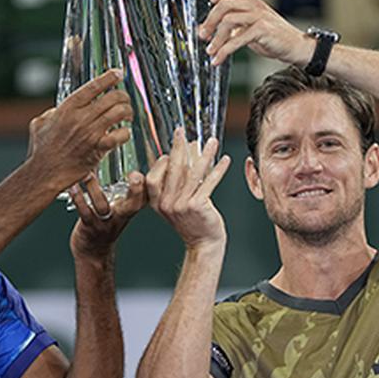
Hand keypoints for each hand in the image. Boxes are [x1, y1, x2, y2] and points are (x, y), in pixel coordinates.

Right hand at [27, 69, 133, 190]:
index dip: (109, 77)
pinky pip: (120, 135)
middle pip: (112, 97)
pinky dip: (125, 132)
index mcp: (67, 108)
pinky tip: (123, 133)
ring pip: (119, 113)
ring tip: (127, 115)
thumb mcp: (40, 123)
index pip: (93, 86)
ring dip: (127, 112)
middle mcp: (80, 118)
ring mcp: (91, 133)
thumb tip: (58, 110)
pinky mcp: (98, 149)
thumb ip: (52, 113)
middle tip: (125, 100)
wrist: (46, 173)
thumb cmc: (42, 151)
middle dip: (123, 96)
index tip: (118, 73)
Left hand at [70, 171, 147, 258]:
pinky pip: (85, 212)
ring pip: (104, 206)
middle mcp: (121, 215)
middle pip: (135, 203)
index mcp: (130, 208)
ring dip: (94, 188)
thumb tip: (124, 164)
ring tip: (87, 173)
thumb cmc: (106, 224)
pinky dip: (78, 199)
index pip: (146, 194)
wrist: (94, 252)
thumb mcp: (122, 208)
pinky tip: (73, 187)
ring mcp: (106, 222)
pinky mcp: (90, 227)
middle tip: (135, 175)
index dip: (150, 183)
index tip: (151, 169)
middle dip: (137, 189)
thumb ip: (126, 191)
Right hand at [146, 129, 231, 248]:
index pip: (153, 177)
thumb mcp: (177, 204)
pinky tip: (225, 160)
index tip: (172, 149)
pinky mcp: (198, 206)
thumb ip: (177, 182)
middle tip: (181, 132)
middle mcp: (166, 204)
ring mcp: (181, 205)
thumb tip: (186, 152)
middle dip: (177, 148)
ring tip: (212, 142)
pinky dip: (218, 169)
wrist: (203, 245)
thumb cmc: (192, 223)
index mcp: (156, 203)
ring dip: (204, 155)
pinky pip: (208, 182)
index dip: (162, 161)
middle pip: (172, 169)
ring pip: (192, 173)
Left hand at [198, 0, 312, 66]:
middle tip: (203, 35)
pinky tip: (219, 58)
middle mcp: (255, 6)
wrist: (296, 47)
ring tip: (210, 52)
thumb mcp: (249, 29)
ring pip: (229, 21)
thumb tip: (204, 30)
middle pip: (225, 5)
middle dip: (210, 20)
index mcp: (253, 2)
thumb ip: (230, 27)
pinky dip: (224, 50)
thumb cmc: (273, 37)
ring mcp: (259, 17)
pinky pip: (238, 39)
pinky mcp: (263, 30)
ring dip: (216, 39)